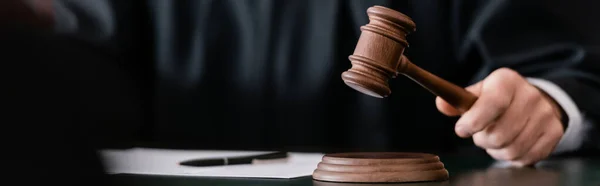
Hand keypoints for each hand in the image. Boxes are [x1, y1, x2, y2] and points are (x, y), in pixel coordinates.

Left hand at [436, 68, 563, 165]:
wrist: (533, 100)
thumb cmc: (496, 99)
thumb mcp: (477, 94)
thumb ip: (457, 101)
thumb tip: (441, 104)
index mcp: (507, 81)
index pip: (492, 103)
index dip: (474, 121)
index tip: (462, 130)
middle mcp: (530, 95)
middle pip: (501, 133)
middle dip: (483, 140)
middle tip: (480, 135)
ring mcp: (545, 114)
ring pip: (512, 149)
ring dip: (496, 150)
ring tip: (494, 140)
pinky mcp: (554, 132)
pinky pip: (526, 157)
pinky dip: (512, 157)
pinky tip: (509, 145)